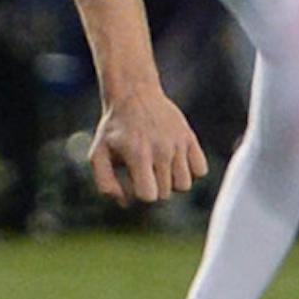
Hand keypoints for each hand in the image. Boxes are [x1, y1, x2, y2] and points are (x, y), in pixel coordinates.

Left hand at [89, 91, 205, 205]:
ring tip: (159, 167)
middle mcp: (161, 149)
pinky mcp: (190, 138)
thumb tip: (126, 203)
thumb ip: (105, 184)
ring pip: (184, 185)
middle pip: (166, 193)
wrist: (134, 95)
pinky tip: (175, 161)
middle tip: (143, 170)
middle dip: (153, 188)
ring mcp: (178, 143)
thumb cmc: (114, 129)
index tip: (132, 181)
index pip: (149, 196)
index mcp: (138, 154)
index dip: (139, 194)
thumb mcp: (98, 154)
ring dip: (171, 182)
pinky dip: (190, 170)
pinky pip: (200, 170)